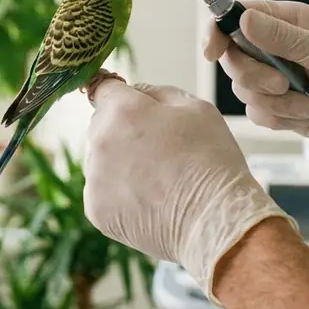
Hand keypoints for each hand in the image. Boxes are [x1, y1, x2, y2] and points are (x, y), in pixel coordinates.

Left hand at [83, 79, 295, 301]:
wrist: (214, 220)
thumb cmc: (211, 160)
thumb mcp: (196, 107)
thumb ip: (157, 92)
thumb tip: (136, 92)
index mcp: (122, 111)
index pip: (103, 88)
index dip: (119, 94)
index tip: (128, 103)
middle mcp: (99, 141)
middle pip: (102, 124)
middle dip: (123, 129)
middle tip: (159, 148)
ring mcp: (94, 178)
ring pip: (100, 159)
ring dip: (120, 161)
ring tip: (158, 178)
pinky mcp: (95, 209)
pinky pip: (102, 190)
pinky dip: (120, 192)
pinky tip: (149, 198)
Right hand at [204, 0, 308, 177]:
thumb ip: (281, 37)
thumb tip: (242, 18)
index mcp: (287, 21)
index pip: (236, 16)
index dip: (217, 31)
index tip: (212, 51)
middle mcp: (276, 47)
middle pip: (233, 58)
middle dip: (256, 76)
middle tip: (284, 83)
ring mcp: (277, 78)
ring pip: (244, 90)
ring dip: (276, 103)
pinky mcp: (280, 107)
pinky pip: (258, 114)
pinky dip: (282, 119)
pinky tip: (308, 116)